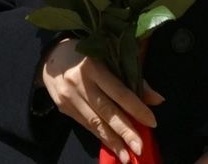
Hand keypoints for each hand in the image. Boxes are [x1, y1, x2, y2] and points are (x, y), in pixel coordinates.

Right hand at [39, 38, 161, 162]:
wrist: (50, 57)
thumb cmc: (86, 55)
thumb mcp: (108, 58)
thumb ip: (132, 78)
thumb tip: (157, 100)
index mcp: (94, 67)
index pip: (118, 91)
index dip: (136, 108)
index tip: (152, 122)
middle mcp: (80, 83)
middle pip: (106, 111)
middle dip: (125, 132)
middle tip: (139, 148)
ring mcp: (70, 97)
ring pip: (95, 123)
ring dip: (113, 141)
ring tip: (127, 156)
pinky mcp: (64, 108)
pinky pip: (86, 125)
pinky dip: (101, 136)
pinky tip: (113, 146)